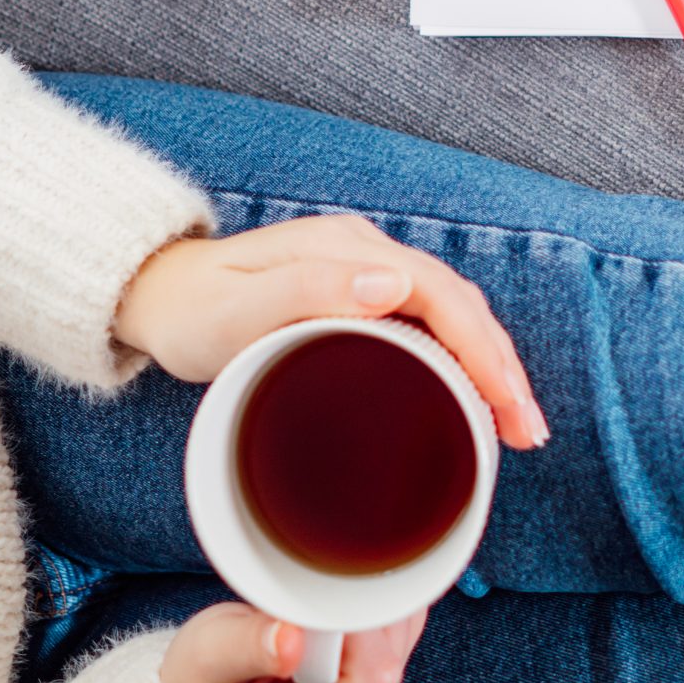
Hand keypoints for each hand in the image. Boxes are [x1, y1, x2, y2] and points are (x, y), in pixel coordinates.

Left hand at [115, 213, 548, 446]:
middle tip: (527, 432)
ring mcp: (363, 272)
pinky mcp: (357, 296)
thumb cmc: (191, 313)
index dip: (483, 349)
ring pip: (450, 315)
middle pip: (458, 305)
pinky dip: (462, 360)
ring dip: (490, 365)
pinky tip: (474, 396)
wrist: (156, 295)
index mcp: (345, 250)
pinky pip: (428, 324)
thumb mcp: (234, 312)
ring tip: (516, 424)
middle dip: (501, 366)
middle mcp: (364, 253)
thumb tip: (393, 283)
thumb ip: (305, 293)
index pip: (440, 294)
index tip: (509, 405)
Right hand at [160, 602, 425, 682]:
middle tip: (306, 598)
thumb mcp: (203, 662)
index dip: (358, 630)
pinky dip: (374, 607)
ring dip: (364, 607)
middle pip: (388, 659)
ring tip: (307, 607)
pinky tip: (334, 604)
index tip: (324, 598)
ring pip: (398, 642)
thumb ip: (247, 648)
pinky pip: (398, 634)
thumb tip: (294, 638)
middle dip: (356, 614)